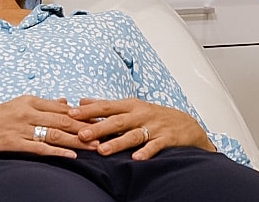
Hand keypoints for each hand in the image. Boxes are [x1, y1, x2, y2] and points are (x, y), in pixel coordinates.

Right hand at [0, 96, 94, 201]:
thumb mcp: (15, 107)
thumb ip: (41, 105)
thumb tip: (65, 100)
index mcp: (27, 100)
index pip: (62, 106)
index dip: (83, 113)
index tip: (101, 118)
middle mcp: (25, 110)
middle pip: (62, 118)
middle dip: (86, 126)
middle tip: (106, 132)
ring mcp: (19, 127)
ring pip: (55, 133)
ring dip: (77, 140)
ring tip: (95, 146)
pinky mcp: (12, 142)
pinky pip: (39, 148)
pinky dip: (57, 152)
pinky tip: (72, 156)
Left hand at [68, 97, 214, 159]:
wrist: (186, 125)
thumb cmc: (154, 115)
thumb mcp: (131, 106)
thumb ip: (106, 105)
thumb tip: (81, 100)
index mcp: (130, 105)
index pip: (106, 106)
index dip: (89, 110)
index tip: (71, 113)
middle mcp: (141, 114)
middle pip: (117, 121)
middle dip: (98, 127)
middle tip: (82, 134)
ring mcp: (154, 126)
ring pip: (133, 135)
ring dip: (117, 142)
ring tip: (103, 150)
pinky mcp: (166, 139)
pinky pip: (155, 146)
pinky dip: (145, 152)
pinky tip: (136, 159)